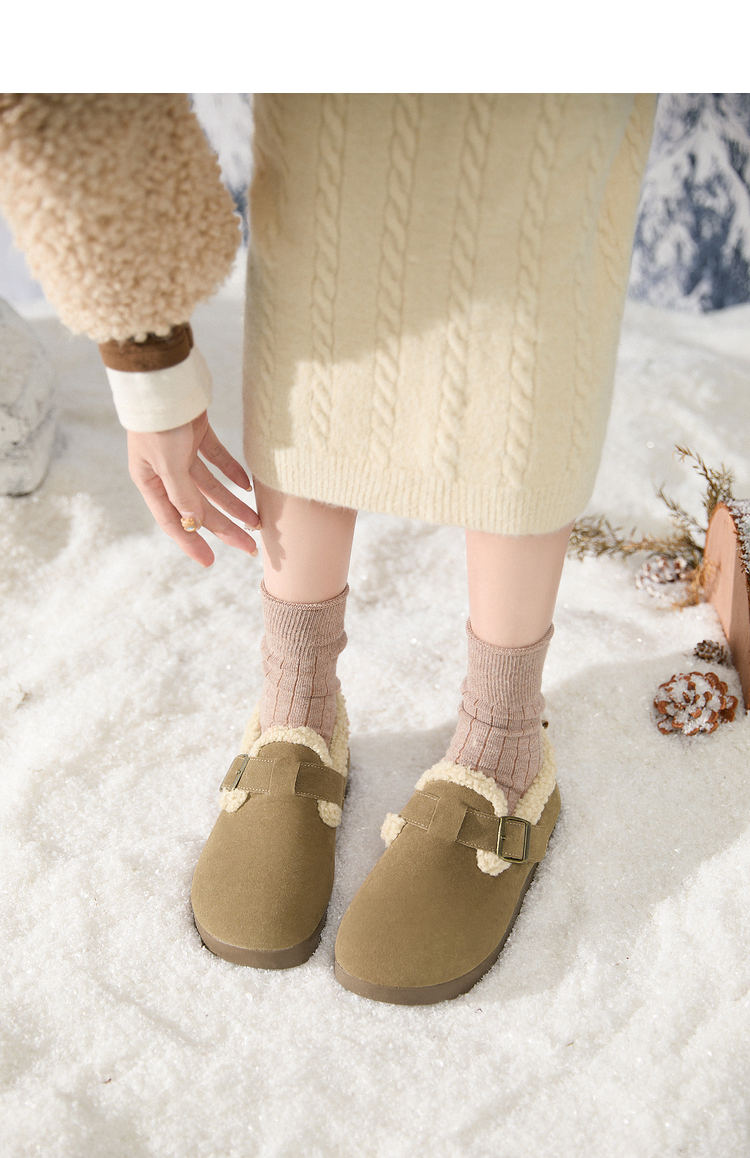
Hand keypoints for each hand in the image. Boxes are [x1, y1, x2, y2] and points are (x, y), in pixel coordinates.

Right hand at [127, 411, 259, 566]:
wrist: (164, 377)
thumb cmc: (160, 422)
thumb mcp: (168, 462)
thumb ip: (182, 494)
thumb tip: (195, 523)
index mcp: (150, 481)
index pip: (173, 521)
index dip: (191, 542)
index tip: (210, 562)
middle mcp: (164, 470)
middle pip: (198, 507)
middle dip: (224, 527)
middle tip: (250, 547)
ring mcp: (180, 452)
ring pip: (211, 486)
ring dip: (234, 503)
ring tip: (258, 521)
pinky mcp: (195, 433)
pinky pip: (217, 459)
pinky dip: (232, 472)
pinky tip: (249, 486)